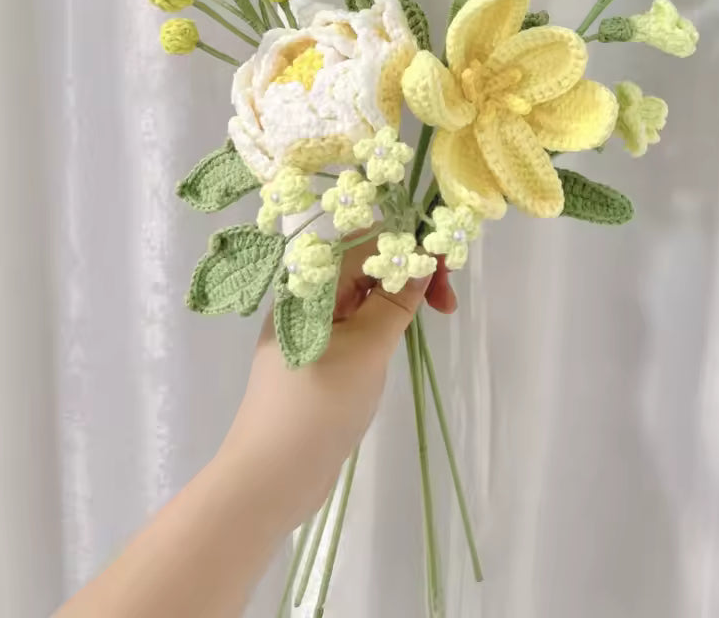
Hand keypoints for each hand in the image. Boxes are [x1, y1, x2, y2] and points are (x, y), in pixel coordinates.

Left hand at [217, 234, 456, 529]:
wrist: (270, 477)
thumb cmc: (317, 406)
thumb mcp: (367, 347)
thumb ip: (396, 300)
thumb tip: (421, 260)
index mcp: (309, 284)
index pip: (366, 241)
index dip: (410, 245)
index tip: (448, 268)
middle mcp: (306, 297)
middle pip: (365, 262)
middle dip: (409, 270)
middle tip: (448, 302)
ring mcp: (310, 327)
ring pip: (364, 293)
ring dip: (400, 295)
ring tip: (436, 314)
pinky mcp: (317, 355)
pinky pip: (356, 321)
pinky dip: (384, 320)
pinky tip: (402, 334)